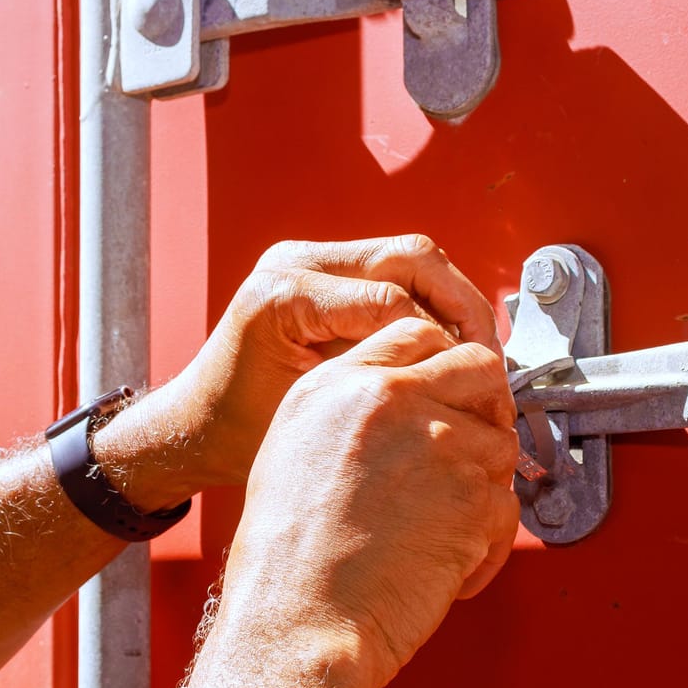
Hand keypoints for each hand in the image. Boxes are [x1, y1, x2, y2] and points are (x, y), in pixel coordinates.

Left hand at [141, 236, 498, 495]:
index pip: (393, 301)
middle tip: (489, 354)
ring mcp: (311, 259)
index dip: (443, 342)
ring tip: (477, 348)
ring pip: (413, 256)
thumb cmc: (237, 430)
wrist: (198, 424)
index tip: (468, 379)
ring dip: (453, 299)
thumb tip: (451, 372)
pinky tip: (449, 342)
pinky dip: (431, 302)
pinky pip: (396, 271)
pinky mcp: (325, 271)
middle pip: (412, 257)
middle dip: (462, 305)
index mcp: (284, 293)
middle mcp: (297, 261)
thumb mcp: (311, 415)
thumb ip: (375, 383)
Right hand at [217, 317, 519, 687]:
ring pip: (501, 444)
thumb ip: (350, 413)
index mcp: (339, 384)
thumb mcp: (293, 453)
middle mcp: (392, 400)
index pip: (418, 335)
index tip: (450, 399)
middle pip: (479, 368)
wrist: (298, 622)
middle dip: (487, 406)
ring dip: (484, 487)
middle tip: (474, 450)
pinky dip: (485, 549)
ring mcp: (440, 443)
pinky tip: (446, 570)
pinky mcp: (475, 496)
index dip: (445, 366)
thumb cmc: (287, 562)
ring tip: (441, 533)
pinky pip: (507, 510)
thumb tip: (406, 410)